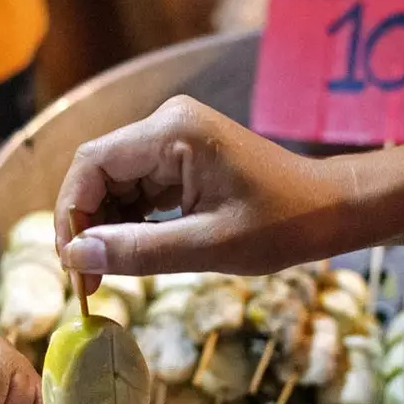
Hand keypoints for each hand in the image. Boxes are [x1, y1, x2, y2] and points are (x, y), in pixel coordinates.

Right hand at [54, 97, 349, 286]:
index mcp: (173, 131)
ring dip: (106, 226)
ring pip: (115, 182)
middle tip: (89, 280)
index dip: (72, 214)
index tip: (74, 264)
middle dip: (87, 225)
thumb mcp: (208, 246)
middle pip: (98, 171)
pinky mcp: (183, 157)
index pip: (92, 163)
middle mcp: (167, 124)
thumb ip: (139, 250)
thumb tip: (77, 257)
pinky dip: (129, 221)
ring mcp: (175, 138)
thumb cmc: (282, 225)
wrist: (331, 209)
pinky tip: (133, 254)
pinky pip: (139, 187)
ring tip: (109, 274)